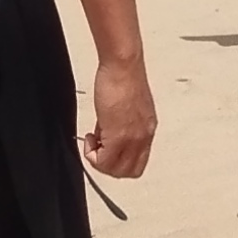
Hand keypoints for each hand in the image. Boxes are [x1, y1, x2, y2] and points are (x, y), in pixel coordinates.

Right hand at [83, 55, 157, 178]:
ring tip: (93, 141)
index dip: (119, 161)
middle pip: (129, 172)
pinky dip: (92, 155)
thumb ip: (121, 123)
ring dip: (100, 161)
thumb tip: (106, 133)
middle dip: (109, 166)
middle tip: (97, 150)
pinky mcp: (118, 135)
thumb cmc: (124, 77)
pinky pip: (104, 161)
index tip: (106, 148)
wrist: (123, 66)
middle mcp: (144, 136)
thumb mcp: (127, 106)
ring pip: (116, 170)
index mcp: (148, 129)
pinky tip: (90, 137)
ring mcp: (133, 138)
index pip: (138, 162)